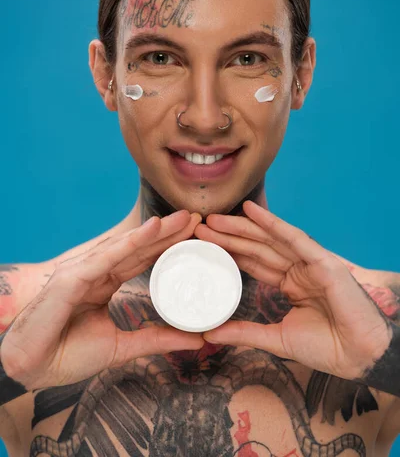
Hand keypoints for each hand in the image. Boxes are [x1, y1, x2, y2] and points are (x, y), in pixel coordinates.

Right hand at [1, 211, 203, 389]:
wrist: (32, 370)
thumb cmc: (67, 356)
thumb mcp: (123, 347)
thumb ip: (158, 340)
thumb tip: (198, 339)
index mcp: (103, 283)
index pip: (140, 259)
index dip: (166, 246)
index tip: (194, 235)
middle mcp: (94, 271)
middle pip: (137, 247)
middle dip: (167, 232)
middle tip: (196, 217)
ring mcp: (82, 271)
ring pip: (125, 246)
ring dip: (155, 231)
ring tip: (183, 218)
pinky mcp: (72, 278)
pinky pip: (107, 257)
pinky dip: (130, 242)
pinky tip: (153, 228)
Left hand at [194, 201, 390, 380]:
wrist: (357, 357)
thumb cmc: (325, 348)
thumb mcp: (275, 338)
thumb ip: (244, 332)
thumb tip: (209, 334)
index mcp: (290, 283)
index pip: (254, 262)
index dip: (230, 251)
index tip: (204, 244)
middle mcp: (298, 269)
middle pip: (257, 247)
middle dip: (229, 236)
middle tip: (201, 226)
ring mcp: (310, 263)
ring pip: (270, 239)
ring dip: (242, 227)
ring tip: (214, 219)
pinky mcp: (322, 261)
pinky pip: (293, 238)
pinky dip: (272, 223)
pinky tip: (250, 211)